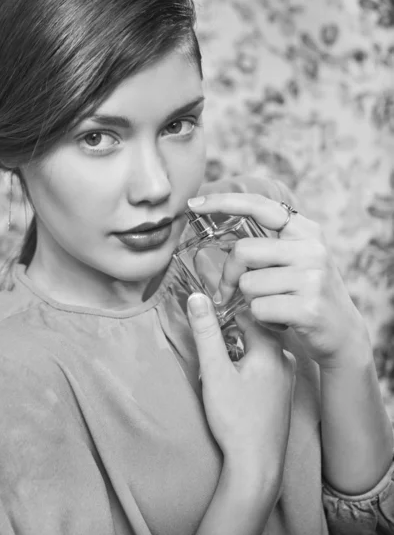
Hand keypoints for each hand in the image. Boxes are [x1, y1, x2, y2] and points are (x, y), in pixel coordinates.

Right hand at [187, 293, 295, 480]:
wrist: (258, 464)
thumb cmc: (235, 418)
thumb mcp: (214, 371)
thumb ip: (206, 332)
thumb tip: (197, 297)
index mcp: (271, 348)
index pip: (247, 312)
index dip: (225, 312)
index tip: (208, 320)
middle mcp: (284, 357)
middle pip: (254, 328)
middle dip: (230, 330)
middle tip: (211, 342)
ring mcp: (287, 375)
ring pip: (259, 346)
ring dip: (239, 347)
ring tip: (220, 362)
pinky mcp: (284, 390)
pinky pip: (265, 362)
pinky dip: (248, 361)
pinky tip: (236, 378)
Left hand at [188, 193, 370, 368]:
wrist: (343, 334)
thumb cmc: (307, 294)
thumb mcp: (297, 259)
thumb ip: (268, 244)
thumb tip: (219, 233)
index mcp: (306, 231)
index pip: (259, 206)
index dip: (224, 202)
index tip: (193, 205)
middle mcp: (312, 249)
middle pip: (243, 251)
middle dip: (229, 275)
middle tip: (229, 292)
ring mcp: (312, 278)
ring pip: (248, 284)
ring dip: (249, 301)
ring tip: (272, 306)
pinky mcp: (308, 308)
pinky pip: (258, 309)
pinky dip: (260, 320)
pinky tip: (279, 322)